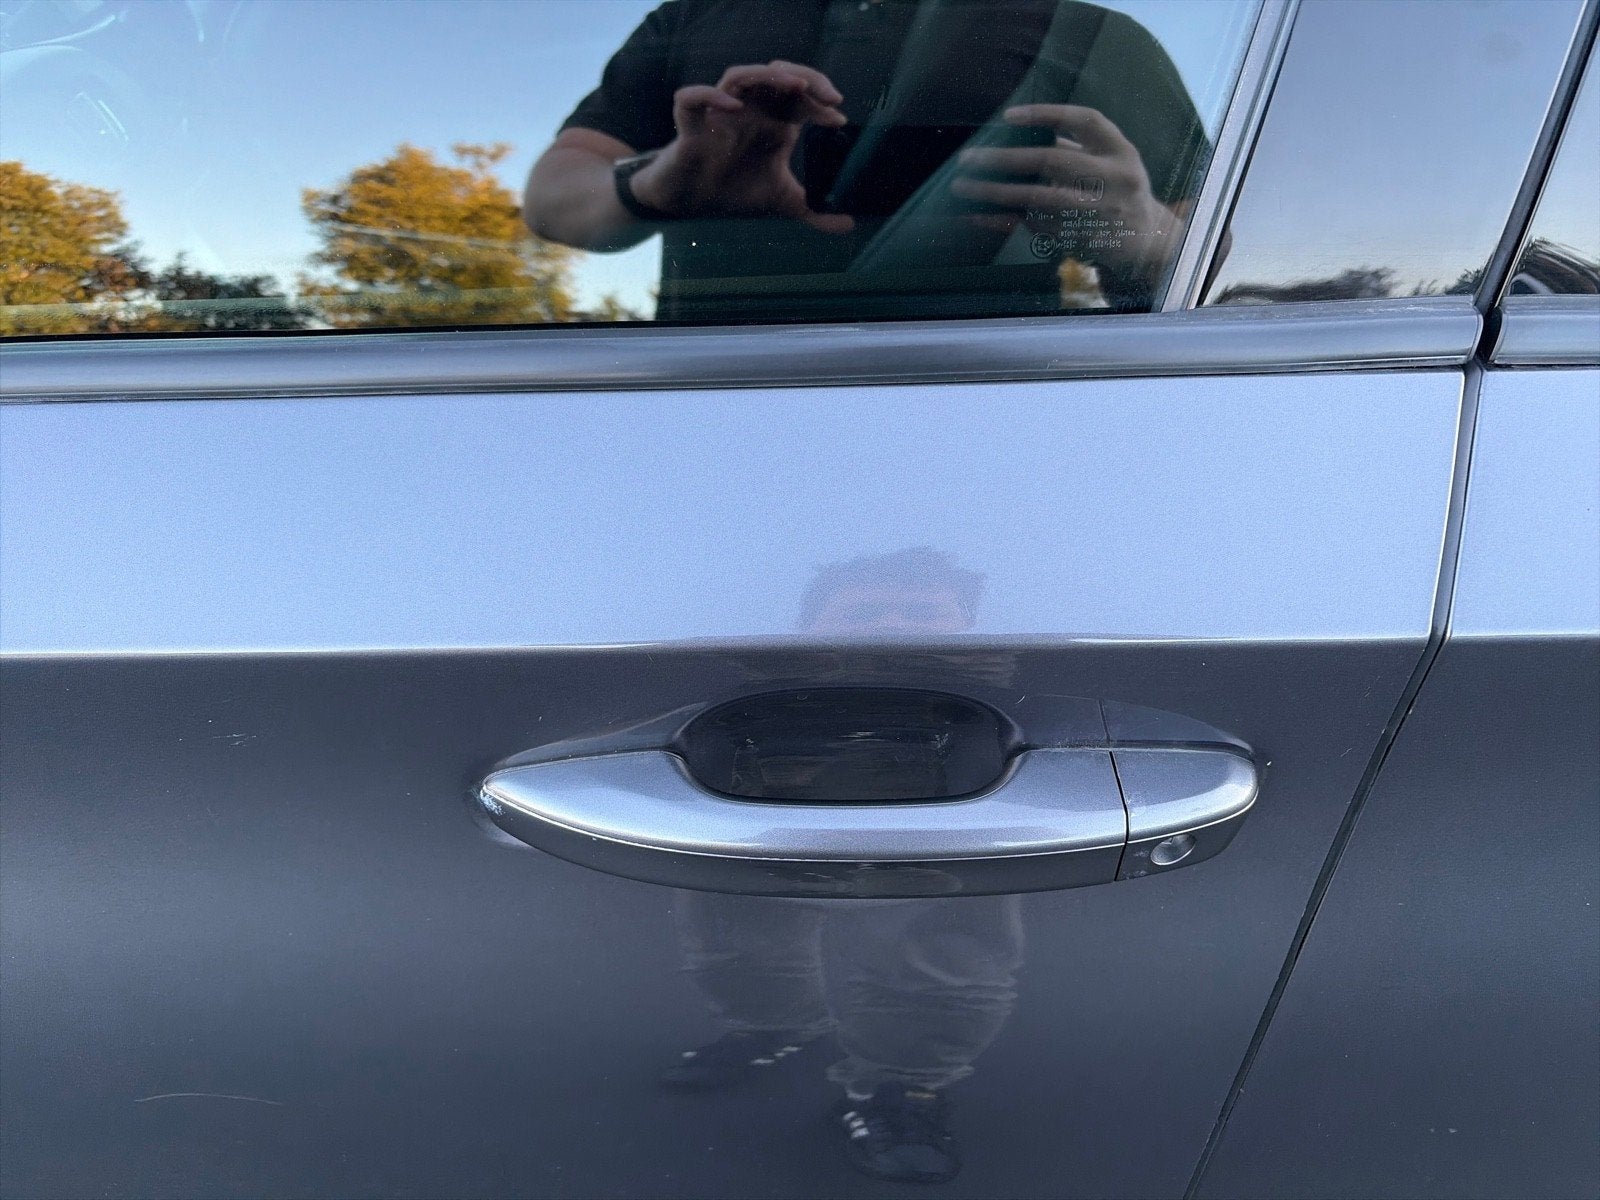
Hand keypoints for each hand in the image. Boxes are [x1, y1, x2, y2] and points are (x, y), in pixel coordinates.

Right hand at [630, 61, 853, 233]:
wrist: (690, 203)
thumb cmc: (732, 189)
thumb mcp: (781, 202)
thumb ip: (814, 211)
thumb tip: (849, 223)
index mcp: (773, 122)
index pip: (801, 97)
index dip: (822, 101)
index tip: (839, 119)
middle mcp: (750, 110)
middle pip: (777, 74)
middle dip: (806, 78)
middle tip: (829, 96)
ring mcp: (720, 113)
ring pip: (741, 75)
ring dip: (767, 75)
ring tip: (793, 85)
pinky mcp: (690, 124)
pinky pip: (693, 97)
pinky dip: (711, 96)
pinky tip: (735, 106)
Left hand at [951, 105, 1180, 275]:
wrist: (1147, 242)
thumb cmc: (1118, 190)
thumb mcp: (1111, 161)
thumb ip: (1074, 145)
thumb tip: (1018, 133)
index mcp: (1121, 151)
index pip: (1085, 120)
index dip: (1046, 114)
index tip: (1009, 116)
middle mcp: (1114, 178)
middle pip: (1054, 161)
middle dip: (1007, 158)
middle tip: (970, 158)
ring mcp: (1098, 212)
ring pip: (1039, 200)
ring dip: (997, 193)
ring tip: (963, 187)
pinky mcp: (1082, 238)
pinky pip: (1034, 227)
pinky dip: (1003, 221)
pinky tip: (976, 215)